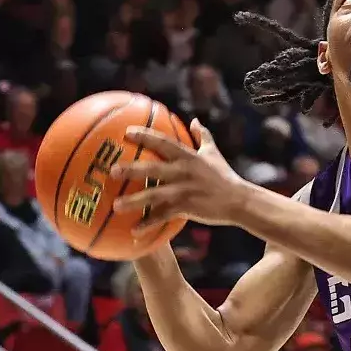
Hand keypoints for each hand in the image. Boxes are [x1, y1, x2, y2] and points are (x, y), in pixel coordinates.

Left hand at [113, 121, 246, 234]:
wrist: (238, 200)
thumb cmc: (224, 176)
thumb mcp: (213, 153)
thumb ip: (203, 136)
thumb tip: (194, 120)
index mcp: (189, 157)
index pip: (164, 143)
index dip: (145, 136)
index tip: (127, 132)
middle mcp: (184, 172)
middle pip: (153, 169)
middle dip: (132, 169)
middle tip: (112, 170)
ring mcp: (184, 191)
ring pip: (155, 196)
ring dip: (134, 201)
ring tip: (115, 205)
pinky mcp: (186, 208)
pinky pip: (163, 216)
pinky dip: (148, 223)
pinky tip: (134, 230)